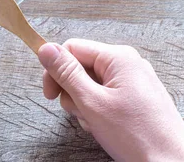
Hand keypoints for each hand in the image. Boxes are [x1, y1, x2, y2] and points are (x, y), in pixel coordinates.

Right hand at [38, 40, 183, 161]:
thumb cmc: (138, 135)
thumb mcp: (92, 102)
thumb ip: (67, 73)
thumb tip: (46, 48)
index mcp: (118, 57)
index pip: (71, 48)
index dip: (55, 70)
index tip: (49, 95)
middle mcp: (127, 64)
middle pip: (81, 67)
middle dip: (73, 93)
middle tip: (82, 113)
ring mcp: (133, 81)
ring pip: (91, 85)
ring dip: (85, 106)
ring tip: (97, 124)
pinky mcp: (135, 98)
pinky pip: (105, 97)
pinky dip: (98, 112)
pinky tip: (106, 128)